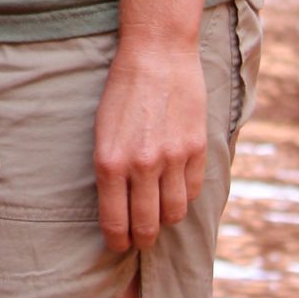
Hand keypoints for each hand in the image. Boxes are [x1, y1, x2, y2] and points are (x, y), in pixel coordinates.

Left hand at [93, 35, 207, 253]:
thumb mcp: (102, 130)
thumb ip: (110, 170)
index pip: (115, 222)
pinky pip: (193, 190)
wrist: (157, 52)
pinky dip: (185, 195)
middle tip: (141, 238)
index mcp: (109, 161)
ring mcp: (172, 158)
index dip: (117, 241)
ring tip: (160, 214)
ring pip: (174, 214)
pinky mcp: (196, 148)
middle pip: (147, 227)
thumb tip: (117, 207)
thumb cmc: (123, 89)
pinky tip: (176, 186)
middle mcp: (140, 165)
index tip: (119, 246)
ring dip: (166, 219)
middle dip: (142, 239)